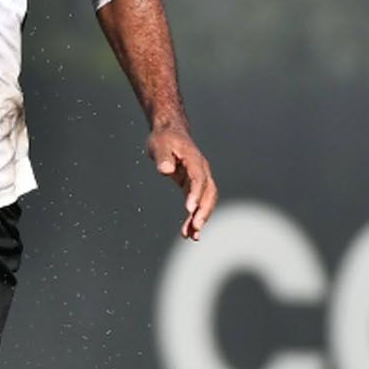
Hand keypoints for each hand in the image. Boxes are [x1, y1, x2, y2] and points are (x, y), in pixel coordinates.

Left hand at [147, 124, 217, 239]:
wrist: (170, 132)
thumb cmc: (163, 138)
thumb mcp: (159, 144)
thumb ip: (162, 157)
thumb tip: (165, 170)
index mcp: (194, 159)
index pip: (198, 178)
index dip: (195, 194)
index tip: (189, 209)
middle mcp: (201, 170)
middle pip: (209, 192)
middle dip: (204, 211)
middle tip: (195, 228)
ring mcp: (200, 178)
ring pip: (206, 201)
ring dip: (201, 218)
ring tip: (192, 236)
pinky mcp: (194, 185)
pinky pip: (198, 203)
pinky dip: (195, 217)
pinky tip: (189, 232)